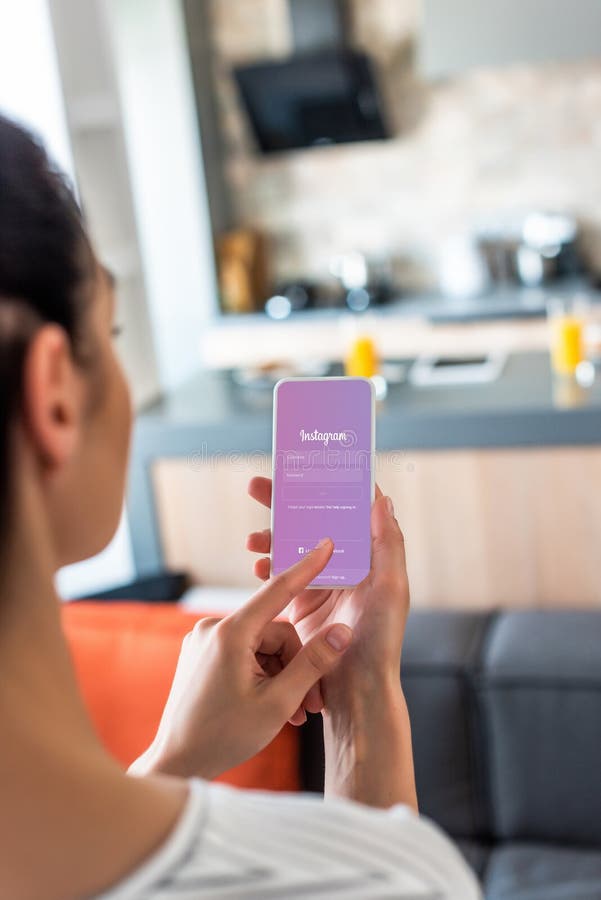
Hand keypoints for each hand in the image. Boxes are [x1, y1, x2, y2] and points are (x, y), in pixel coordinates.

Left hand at [129, 541, 352, 780]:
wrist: (177, 763)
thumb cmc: (223, 736)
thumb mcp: (278, 702)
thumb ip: (313, 663)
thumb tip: (342, 632)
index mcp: (230, 633)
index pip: (277, 590)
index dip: (307, 568)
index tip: (325, 544)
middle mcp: (213, 628)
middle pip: (275, 632)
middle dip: (297, 666)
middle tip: (311, 706)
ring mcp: (205, 641)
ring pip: (263, 646)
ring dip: (282, 677)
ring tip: (292, 715)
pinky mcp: (202, 655)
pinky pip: (245, 654)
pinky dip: (263, 676)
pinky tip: (272, 707)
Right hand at [246, 478, 409, 702]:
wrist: (357, 693)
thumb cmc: (382, 643)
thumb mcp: (392, 590)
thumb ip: (388, 544)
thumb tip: (380, 498)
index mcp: (369, 557)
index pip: (345, 510)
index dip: (324, 486)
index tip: (302, 467)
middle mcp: (346, 566)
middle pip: (312, 522)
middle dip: (284, 503)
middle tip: (257, 485)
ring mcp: (323, 585)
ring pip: (292, 547)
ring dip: (271, 537)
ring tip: (253, 540)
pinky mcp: (304, 605)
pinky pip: (281, 577)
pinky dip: (267, 567)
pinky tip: (257, 566)